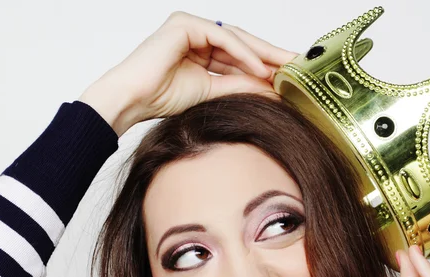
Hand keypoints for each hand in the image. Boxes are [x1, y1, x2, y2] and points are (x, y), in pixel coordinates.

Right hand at [78, 11, 297, 135]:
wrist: (133, 99)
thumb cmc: (161, 98)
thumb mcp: (211, 93)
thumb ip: (238, 86)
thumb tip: (269, 90)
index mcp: (202, 49)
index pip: (240, 54)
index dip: (265, 63)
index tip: (288, 75)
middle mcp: (198, 34)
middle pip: (242, 42)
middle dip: (270, 54)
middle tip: (296, 65)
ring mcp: (191, 26)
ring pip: (236, 38)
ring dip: (262, 53)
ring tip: (284, 68)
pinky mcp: (185, 24)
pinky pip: (222, 38)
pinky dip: (243, 53)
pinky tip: (261, 68)